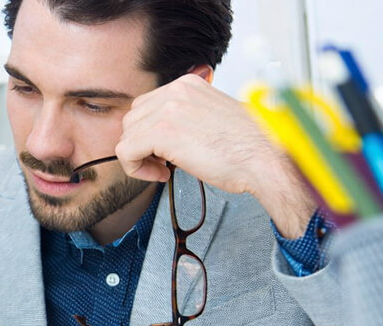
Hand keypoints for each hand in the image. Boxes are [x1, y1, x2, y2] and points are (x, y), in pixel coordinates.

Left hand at [115, 74, 315, 236]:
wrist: (266, 158)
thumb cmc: (246, 148)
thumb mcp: (211, 118)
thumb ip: (186, 117)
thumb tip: (162, 134)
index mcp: (189, 85)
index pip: (148, 106)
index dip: (149, 132)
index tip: (164, 151)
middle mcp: (176, 91)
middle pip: (133, 118)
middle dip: (141, 144)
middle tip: (162, 163)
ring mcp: (168, 109)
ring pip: (127, 135)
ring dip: (140, 157)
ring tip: (164, 169)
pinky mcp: (161, 131)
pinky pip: (126, 151)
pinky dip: (136, 168)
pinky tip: (161, 174)